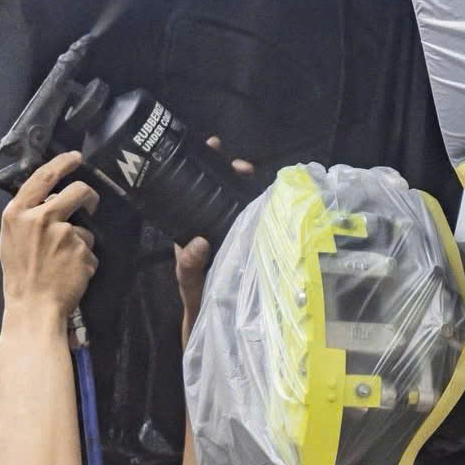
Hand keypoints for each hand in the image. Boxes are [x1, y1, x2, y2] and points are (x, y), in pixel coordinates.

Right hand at [0, 151, 98, 324]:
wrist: (33, 308)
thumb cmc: (20, 276)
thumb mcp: (12, 239)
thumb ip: (28, 217)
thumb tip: (48, 202)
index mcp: (18, 213)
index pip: (43, 176)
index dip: (62, 163)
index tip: (75, 157)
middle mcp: (40, 218)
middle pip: (77, 191)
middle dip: (89, 196)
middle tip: (91, 204)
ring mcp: (63, 233)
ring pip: (85, 229)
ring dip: (81, 244)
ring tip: (65, 263)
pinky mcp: (81, 250)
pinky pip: (89, 252)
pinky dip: (85, 263)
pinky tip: (71, 275)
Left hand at [174, 139, 254, 317]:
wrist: (215, 318)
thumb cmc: (197, 297)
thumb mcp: (189, 281)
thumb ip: (189, 265)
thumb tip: (198, 242)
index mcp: (193, 225)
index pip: (197, 188)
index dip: (205, 165)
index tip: (213, 147)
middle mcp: (213, 222)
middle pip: (223, 188)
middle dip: (232, 171)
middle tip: (243, 166)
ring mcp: (233, 230)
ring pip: (242, 200)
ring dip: (250, 185)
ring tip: (256, 176)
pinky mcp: (250, 241)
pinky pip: (257, 219)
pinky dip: (265, 206)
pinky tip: (275, 199)